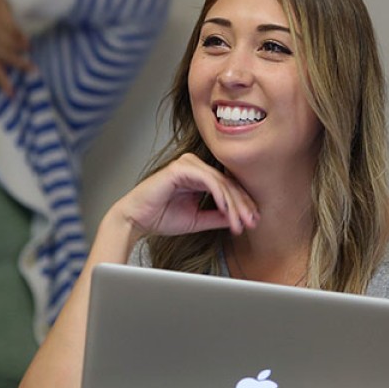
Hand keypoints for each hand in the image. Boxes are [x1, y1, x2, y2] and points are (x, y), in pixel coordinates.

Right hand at [115, 153, 259, 239]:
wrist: (135, 220)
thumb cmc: (161, 217)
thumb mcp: (198, 219)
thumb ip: (218, 216)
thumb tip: (241, 219)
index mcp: (200, 175)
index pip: (229, 187)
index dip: (243, 205)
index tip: (252, 222)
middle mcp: (196, 166)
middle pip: (229, 184)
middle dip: (243, 206)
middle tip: (252, 223)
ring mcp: (189, 164)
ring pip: (222, 183)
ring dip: (233, 205)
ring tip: (239, 222)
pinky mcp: (181, 168)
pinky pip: (209, 181)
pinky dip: (220, 196)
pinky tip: (226, 210)